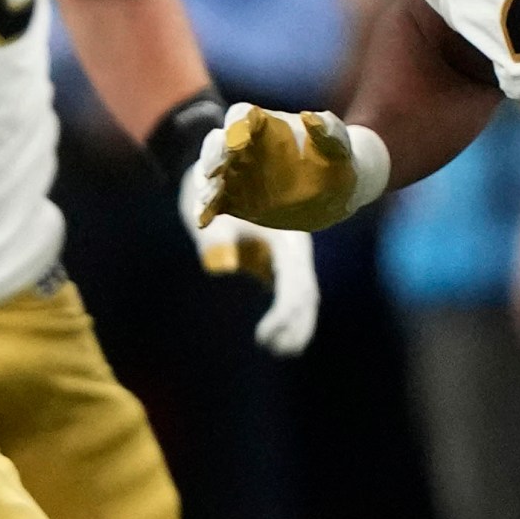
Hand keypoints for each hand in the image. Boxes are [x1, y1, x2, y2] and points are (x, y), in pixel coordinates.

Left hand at [178, 172, 319, 355]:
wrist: (227, 168)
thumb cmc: (218, 187)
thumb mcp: (212, 204)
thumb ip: (216, 232)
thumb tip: (218, 263)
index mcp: (286, 236)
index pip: (295, 282)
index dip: (285, 312)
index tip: (265, 336)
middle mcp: (294, 248)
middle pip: (306, 294)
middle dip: (296, 324)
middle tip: (276, 350)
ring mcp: (288, 256)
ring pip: (302, 296)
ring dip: (295, 325)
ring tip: (280, 350)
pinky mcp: (276, 262)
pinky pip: (289, 293)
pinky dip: (287, 316)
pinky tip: (276, 340)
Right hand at [193, 102, 380, 232]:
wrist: (332, 196)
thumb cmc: (337, 164)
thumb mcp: (341, 149)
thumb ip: (330, 132)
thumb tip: (311, 116)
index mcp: (266, 126)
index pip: (242, 116)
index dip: (235, 124)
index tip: (236, 140)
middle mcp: (244, 147)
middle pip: (217, 143)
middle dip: (213, 155)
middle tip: (214, 171)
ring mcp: (235, 173)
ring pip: (210, 172)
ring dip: (205, 185)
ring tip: (208, 200)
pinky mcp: (231, 198)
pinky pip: (212, 201)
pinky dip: (205, 209)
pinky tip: (204, 221)